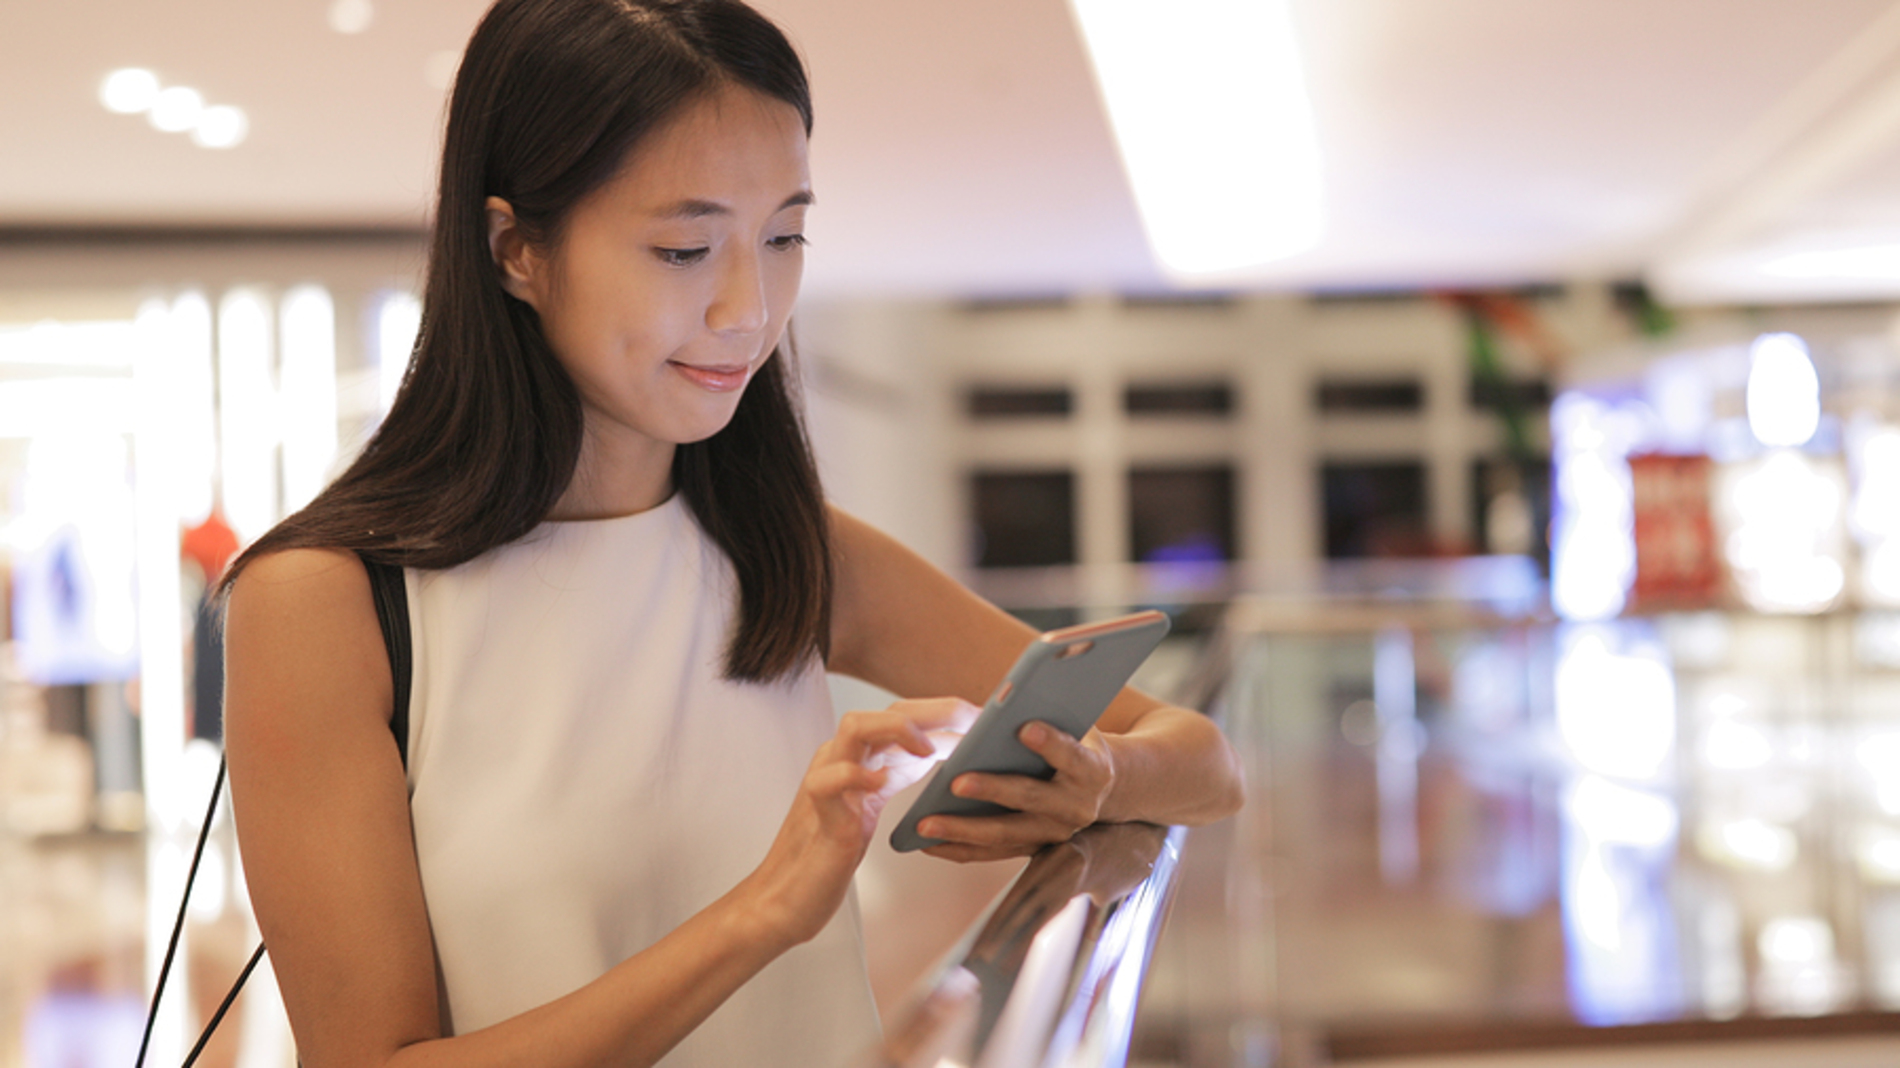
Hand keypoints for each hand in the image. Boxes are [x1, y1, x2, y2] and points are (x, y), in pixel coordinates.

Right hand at [738, 698, 977, 945]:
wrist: (783, 901)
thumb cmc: (829, 855)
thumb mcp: (870, 804)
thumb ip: (897, 773)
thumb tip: (940, 750)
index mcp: (851, 757)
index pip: (897, 716)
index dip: (941, 713)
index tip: (981, 720)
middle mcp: (836, 761)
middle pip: (882, 711)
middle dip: (933, 711)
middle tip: (973, 723)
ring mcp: (824, 785)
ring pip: (854, 728)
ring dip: (898, 730)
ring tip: (929, 751)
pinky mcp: (820, 818)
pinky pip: (828, 782)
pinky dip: (856, 775)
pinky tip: (882, 782)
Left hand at [919, 722, 1115, 862]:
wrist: (1101, 787)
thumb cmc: (1077, 743)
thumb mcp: (1075, 724)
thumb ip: (1050, 714)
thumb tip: (1010, 699)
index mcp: (1092, 770)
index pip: (1070, 755)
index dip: (1050, 743)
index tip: (1026, 728)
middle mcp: (1076, 807)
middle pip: (1029, 797)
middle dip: (992, 790)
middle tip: (957, 782)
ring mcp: (1054, 833)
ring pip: (1005, 833)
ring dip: (963, 829)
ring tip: (925, 824)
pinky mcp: (1034, 849)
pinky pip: (992, 852)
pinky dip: (959, 848)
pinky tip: (928, 842)